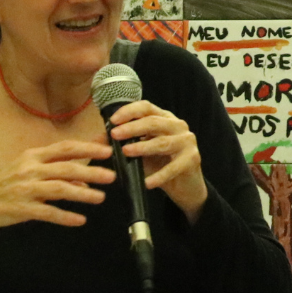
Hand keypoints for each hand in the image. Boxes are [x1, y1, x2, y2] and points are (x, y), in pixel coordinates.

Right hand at [0, 139, 115, 233]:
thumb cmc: (5, 185)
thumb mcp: (28, 172)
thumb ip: (55, 172)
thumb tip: (84, 179)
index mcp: (31, 156)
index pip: (64, 148)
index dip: (87, 149)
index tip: (106, 151)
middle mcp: (29, 170)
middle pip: (65, 168)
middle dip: (91, 172)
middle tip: (110, 176)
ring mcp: (25, 189)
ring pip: (59, 189)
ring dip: (81, 194)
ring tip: (99, 198)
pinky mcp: (21, 209)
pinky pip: (47, 213)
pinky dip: (65, 217)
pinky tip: (79, 220)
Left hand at [108, 101, 206, 221]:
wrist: (185, 185)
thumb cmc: (160, 164)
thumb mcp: (140, 151)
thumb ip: (124, 142)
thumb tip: (99, 138)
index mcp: (164, 118)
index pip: (146, 107)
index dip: (129, 111)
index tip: (113, 121)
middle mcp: (177, 126)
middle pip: (154, 122)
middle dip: (132, 128)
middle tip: (115, 135)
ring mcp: (187, 141)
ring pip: (163, 142)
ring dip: (143, 147)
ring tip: (126, 152)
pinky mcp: (192, 159)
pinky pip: (173, 168)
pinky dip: (158, 175)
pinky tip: (146, 182)